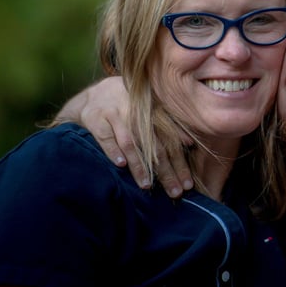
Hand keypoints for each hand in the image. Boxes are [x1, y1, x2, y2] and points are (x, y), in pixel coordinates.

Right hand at [56, 77, 192, 196]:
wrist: (95, 94)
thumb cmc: (128, 107)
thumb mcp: (150, 112)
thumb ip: (169, 126)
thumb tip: (189, 143)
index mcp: (154, 113)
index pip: (171, 143)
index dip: (180, 164)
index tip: (187, 184)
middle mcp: (137, 113)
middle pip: (154, 146)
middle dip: (165, 171)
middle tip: (174, 192)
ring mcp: (116, 115)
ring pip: (130, 143)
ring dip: (139, 165)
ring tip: (147, 185)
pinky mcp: (96, 119)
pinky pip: (106, 137)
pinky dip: (113, 151)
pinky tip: (120, 165)